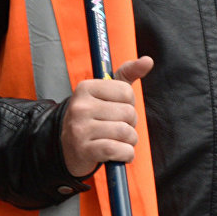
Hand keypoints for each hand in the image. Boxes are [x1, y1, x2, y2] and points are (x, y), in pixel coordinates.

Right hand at [60, 57, 153, 176]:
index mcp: (86, 88)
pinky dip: (126, 154)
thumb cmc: (93, 118)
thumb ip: (127, 74)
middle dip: (131, 124)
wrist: (68, 148)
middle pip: (128, 113)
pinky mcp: (84, 150)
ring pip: (125, 132)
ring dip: (130, 141)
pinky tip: (120, 154)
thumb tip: (148, 60)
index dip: (129, 103)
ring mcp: (80, 128)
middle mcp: (80, 106)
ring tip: (120, 141)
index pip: (126, 92)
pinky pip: (117, 150)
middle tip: (118, 128)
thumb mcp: (107, 93)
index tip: (117, 109)